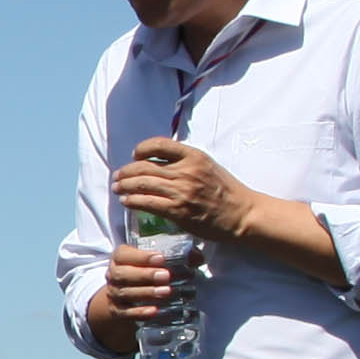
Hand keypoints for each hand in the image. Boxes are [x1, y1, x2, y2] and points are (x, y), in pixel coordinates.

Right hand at [101, 242, 193, 325]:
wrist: (126, 295)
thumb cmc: (144, 271)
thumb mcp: (155, 261)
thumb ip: (176, 256)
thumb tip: (197, 257)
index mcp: (120, 258)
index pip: (123, 254)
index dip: (141, 256)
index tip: (161, 258)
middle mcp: (113, 274)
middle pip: (123, 274)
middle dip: (145, 275)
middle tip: (167, 276)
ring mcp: (113, 293)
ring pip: (125, 293)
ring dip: (146, 293)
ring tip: (166, 292)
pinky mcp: (117, 311)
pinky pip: (126, 313)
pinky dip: (140, 312)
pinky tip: (155, 311)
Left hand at [112, 140, 250, 243]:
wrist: (242, 214)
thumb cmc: (226, 191)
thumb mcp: (209, 166)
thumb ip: (186, 162)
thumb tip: (160, 162)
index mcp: (194, 156)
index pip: (160, 144)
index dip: (142, 149)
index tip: (134, 156)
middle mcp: (186, 171)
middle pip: (145, 166)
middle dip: (126, 171)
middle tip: (118, 176)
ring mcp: (181, 191)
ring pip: (142, 184)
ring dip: (124, 186)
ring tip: (117, 188)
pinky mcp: (179, 211)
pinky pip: (148, 203)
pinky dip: (133, 201)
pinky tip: (127, 202)